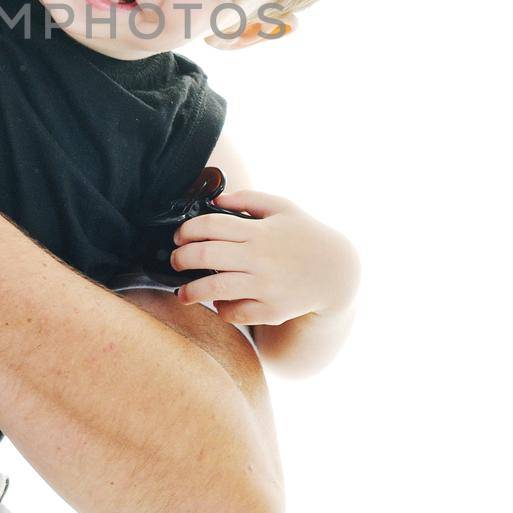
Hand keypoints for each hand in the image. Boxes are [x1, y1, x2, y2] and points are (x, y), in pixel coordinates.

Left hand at [170, 190, 359, 328]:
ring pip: (215, 290)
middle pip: (205, 256)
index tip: (179, 236)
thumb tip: (216, 199)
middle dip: (181, 259)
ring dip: (191, 292)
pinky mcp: (272, 310)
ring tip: (183, 293)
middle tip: (176, 261)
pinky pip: (236, 313)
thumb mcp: (282, 207)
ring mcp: (266, 287)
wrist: (336, 272)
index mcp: (259, 231)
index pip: (210, 226)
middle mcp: (260, 259)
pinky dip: (222, 309)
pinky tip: (219, 303)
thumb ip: (248, 199)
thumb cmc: (306, 235)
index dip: (186, 230)